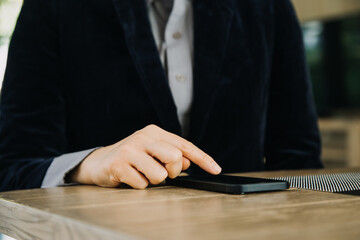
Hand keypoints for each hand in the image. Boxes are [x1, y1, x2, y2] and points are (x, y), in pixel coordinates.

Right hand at [69, 125, 221, 188]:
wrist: (99, 162)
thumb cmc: (131, 157)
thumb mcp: (153, 152)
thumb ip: (172, 155)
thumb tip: (187, 163)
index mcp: (154, 132)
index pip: (184, 145)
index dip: (202, 158)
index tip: (215, 169)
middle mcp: (143, 137)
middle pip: (175, 157)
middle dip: (173, 171)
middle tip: (163, 172)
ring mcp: (130, 150)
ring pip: (160, 174)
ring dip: (154, 181)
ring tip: (142, 174)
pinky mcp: (119, 165)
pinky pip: (142, 184)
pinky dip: (140, 186)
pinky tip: (130, 178)